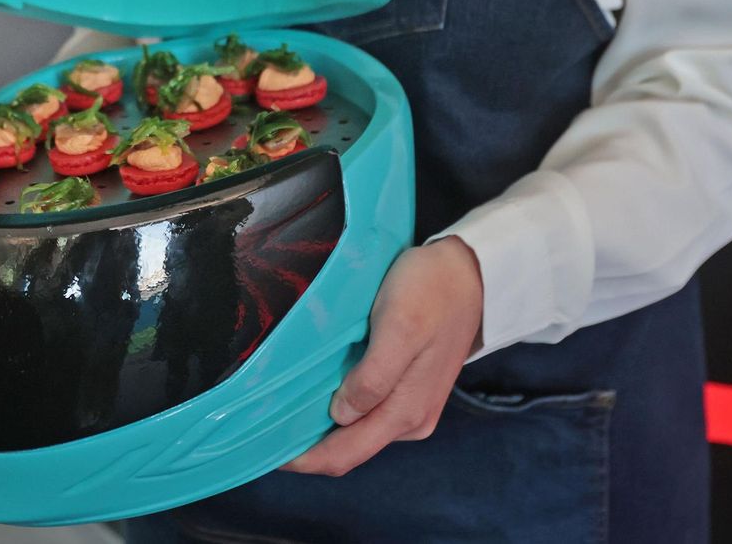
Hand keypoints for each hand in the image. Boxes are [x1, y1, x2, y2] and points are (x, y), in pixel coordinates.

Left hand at [283, 236, 483, 476]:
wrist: (470, 274)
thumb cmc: (430, 292)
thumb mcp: (398, 327)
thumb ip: (373, 377)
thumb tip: (341, 415)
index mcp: (405, 413)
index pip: (343, 455)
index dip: (301, 459)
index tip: (262, 448)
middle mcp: (409, 422)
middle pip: (347, 450)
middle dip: (305, 447)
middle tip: (261, 429)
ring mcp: (411, 409)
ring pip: (355, 433)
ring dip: (321, 427)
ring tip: (281, 408)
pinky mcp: (410, 392)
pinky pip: (366, 414)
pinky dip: (339, 410)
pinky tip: (316, 392)